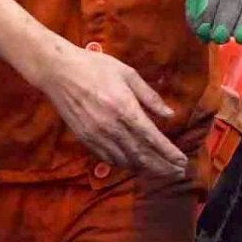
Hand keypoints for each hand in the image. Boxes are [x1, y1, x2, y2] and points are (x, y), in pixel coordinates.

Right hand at [35, 40, 188, 178]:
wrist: (58, 72)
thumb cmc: (96, 67)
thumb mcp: (129, 74)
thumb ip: (150, 96)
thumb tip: (170, 114)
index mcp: (125, 109)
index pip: (152, 138)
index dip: (168, 152)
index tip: (182, 162)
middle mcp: (111, 127)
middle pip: (140, 154)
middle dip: (161, 166)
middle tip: (178, 173)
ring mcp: (96, 135)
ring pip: (124, 159)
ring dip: (144, 168)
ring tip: (161, 172)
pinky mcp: (84, 139)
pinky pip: (107, 157)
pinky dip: (123, 164)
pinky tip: (134, 165)